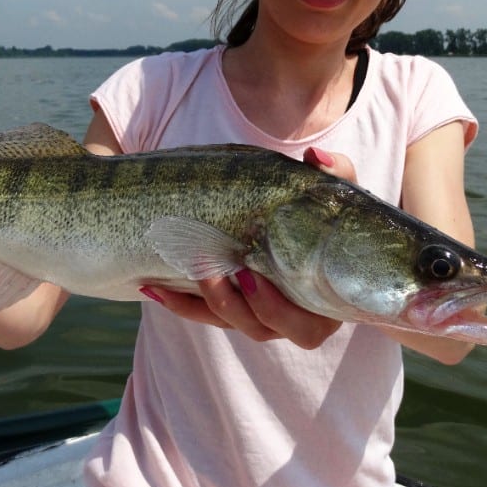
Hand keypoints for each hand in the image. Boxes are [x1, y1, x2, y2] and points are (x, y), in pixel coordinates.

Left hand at [140, 147, 355, 349]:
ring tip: (187, 267)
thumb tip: (315, 157)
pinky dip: (178, 302)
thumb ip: (335, 174)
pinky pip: (202, 313)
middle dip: (233, 305)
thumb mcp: (334, 194)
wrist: (305, 223)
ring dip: (203, 301)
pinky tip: (151, 286)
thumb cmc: (326, 214)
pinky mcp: (231, 307)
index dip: (278, 311)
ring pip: (229, 322)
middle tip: (215, 271)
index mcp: (323, 303)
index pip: (305, 327)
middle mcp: (291, 318)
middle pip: (261, 329)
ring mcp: (258, 316)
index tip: (253, 276)